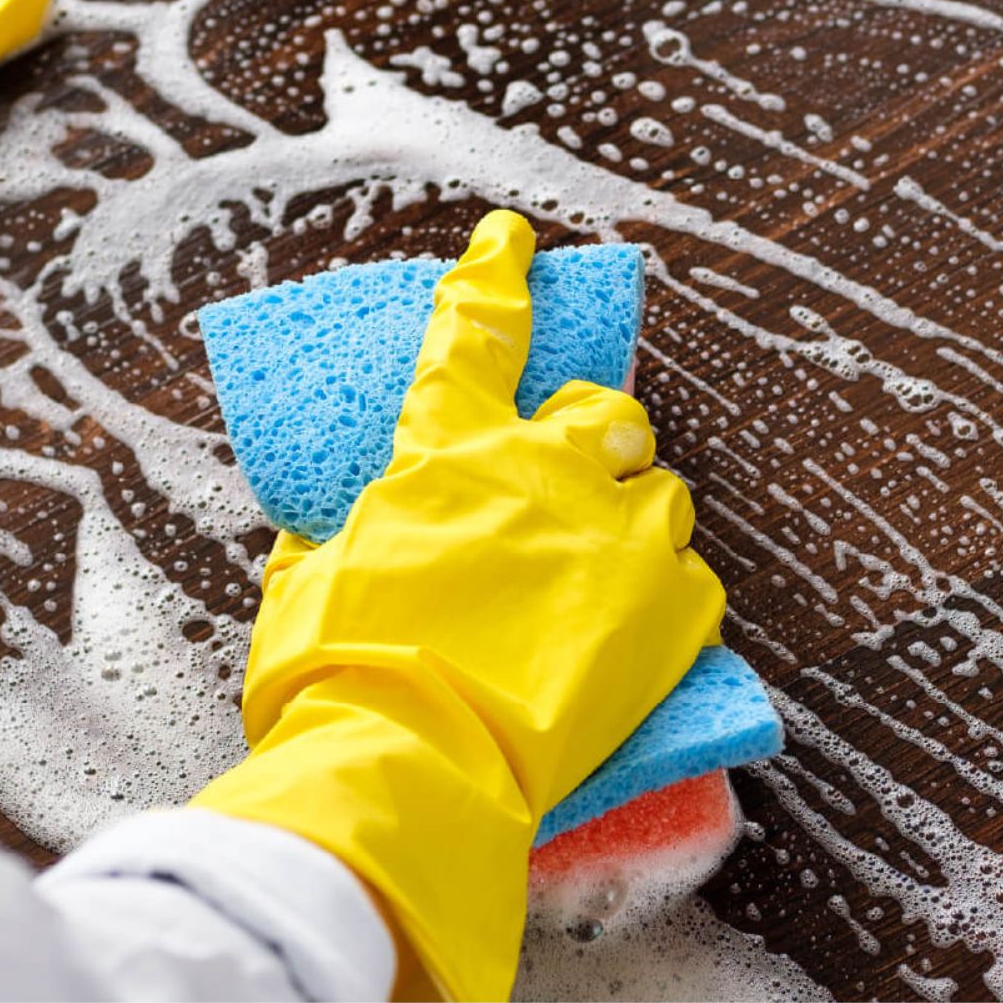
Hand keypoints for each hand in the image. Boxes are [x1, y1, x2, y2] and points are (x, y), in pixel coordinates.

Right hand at [192, 210, 724, 999]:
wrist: (416, 764)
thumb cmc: (340, 675)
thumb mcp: (308, 586)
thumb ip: (334, 539)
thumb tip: (324, 533)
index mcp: (449, 452)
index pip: (474, 332)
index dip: (493, 273)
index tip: (511, 237)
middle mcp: (545, 470)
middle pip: (608, 408)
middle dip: (601, 427)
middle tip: (584, 462)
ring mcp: (618, 536)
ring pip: (665, 488)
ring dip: (636, 513)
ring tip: (608, 561)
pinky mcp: (672, 609)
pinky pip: (694, 575)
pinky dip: (668, 590)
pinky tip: (639, 623)